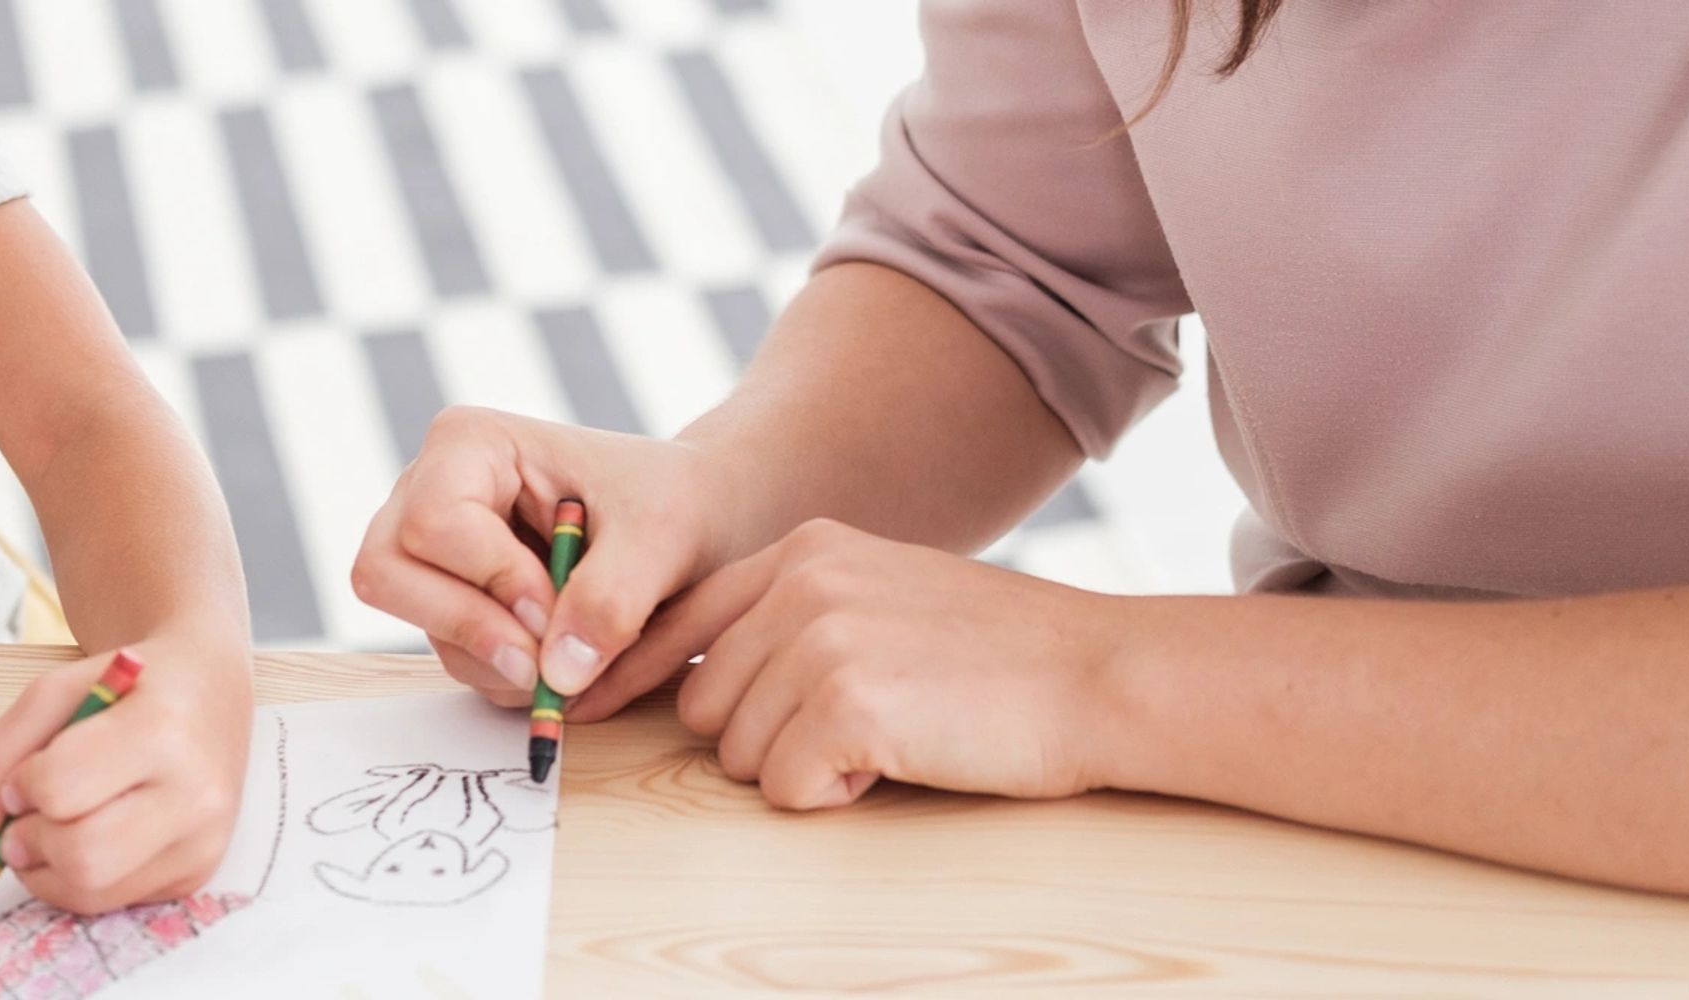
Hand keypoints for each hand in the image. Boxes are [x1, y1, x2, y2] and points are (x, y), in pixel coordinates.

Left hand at [0, 640, 252, 912]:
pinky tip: (89, 838)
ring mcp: (202, 840)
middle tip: (22, 822)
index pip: (61, 788)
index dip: (20, 788)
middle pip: (82, 855)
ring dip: (47, 871)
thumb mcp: (55, 690)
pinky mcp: (198, 872)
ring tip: (49, 832)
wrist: (210, 689)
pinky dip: (81, 879)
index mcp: (161, 729)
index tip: (23, 777)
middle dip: (30, 843)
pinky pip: (115, 900)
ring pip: (94, 891)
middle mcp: (195, 792)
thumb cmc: (131, 686)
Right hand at [351, 407, 749, 708]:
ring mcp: (432, 551)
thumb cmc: (674, 502)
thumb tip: (557, 675)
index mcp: (470, 445)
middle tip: (544, 664)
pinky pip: (451, 654)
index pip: (433, 523)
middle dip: (470, 627)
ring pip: (420, 625)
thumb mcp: (660, 539)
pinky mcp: (451, 599)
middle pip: (387, 573)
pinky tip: (561, 657)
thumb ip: (611, 599)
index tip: (554, 611)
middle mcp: (430, 490)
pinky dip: (504, 674)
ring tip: (574, 657)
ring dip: (497, 661)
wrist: (693, 519)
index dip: (489, 579)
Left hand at [622, 519, 1127, 809]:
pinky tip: (897, 760)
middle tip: (852, 730)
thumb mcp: (887, 594)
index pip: (677, 616)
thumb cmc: (1005, 656)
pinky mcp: (847, 704)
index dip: (630, 671)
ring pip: (735, 752)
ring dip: (801, 769)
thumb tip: (706, 676)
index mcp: (808, 549)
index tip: (586, 706)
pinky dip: (832, 795)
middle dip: (757, 738)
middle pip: (700, 700)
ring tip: (889, 738)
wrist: (1101, 675)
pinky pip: (783, 788)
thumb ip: (799, 614)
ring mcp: (822, 639)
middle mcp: (803, 583)